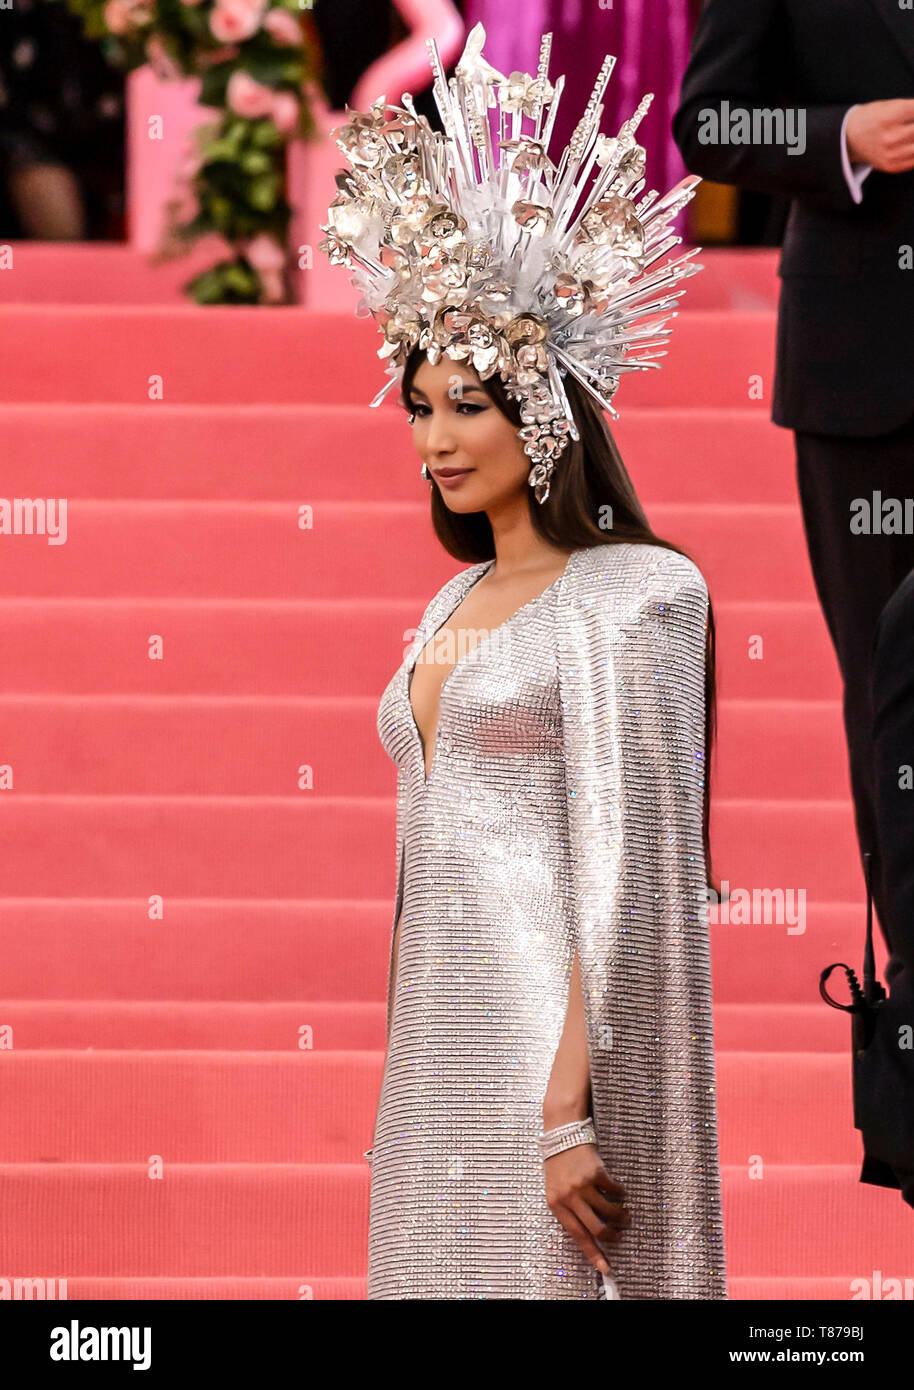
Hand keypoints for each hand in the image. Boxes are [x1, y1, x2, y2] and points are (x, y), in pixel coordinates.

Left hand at [544, 1143, 628, 1275]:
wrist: (562, 1135)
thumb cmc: (559, 1166)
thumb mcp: (556, 1191)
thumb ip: (569, 1211)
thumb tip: (591, 1235)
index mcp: (556, 1205)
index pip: (577, 1236)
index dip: (593, 1254)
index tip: (606, 1268)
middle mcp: (569, 1197)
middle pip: (596, 1228)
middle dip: (611, 1237)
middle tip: (618, 1235)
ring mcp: (582, 1185)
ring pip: (608, 1213)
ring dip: (621, 1218)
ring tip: (624, 1216)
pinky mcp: (596, 1172)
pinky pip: (614, 1192)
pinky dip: (620, 1196)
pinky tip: (620, 1194)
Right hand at [845, 99, 913, 172]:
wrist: (849, 139)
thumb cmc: (872, 118)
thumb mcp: (889, 105)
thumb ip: (911, 109)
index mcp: (887, 118)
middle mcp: (889, 138)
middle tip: (911, 126)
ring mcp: (890, 154)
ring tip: (910, 134)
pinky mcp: (891, 166)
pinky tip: (909, 144)